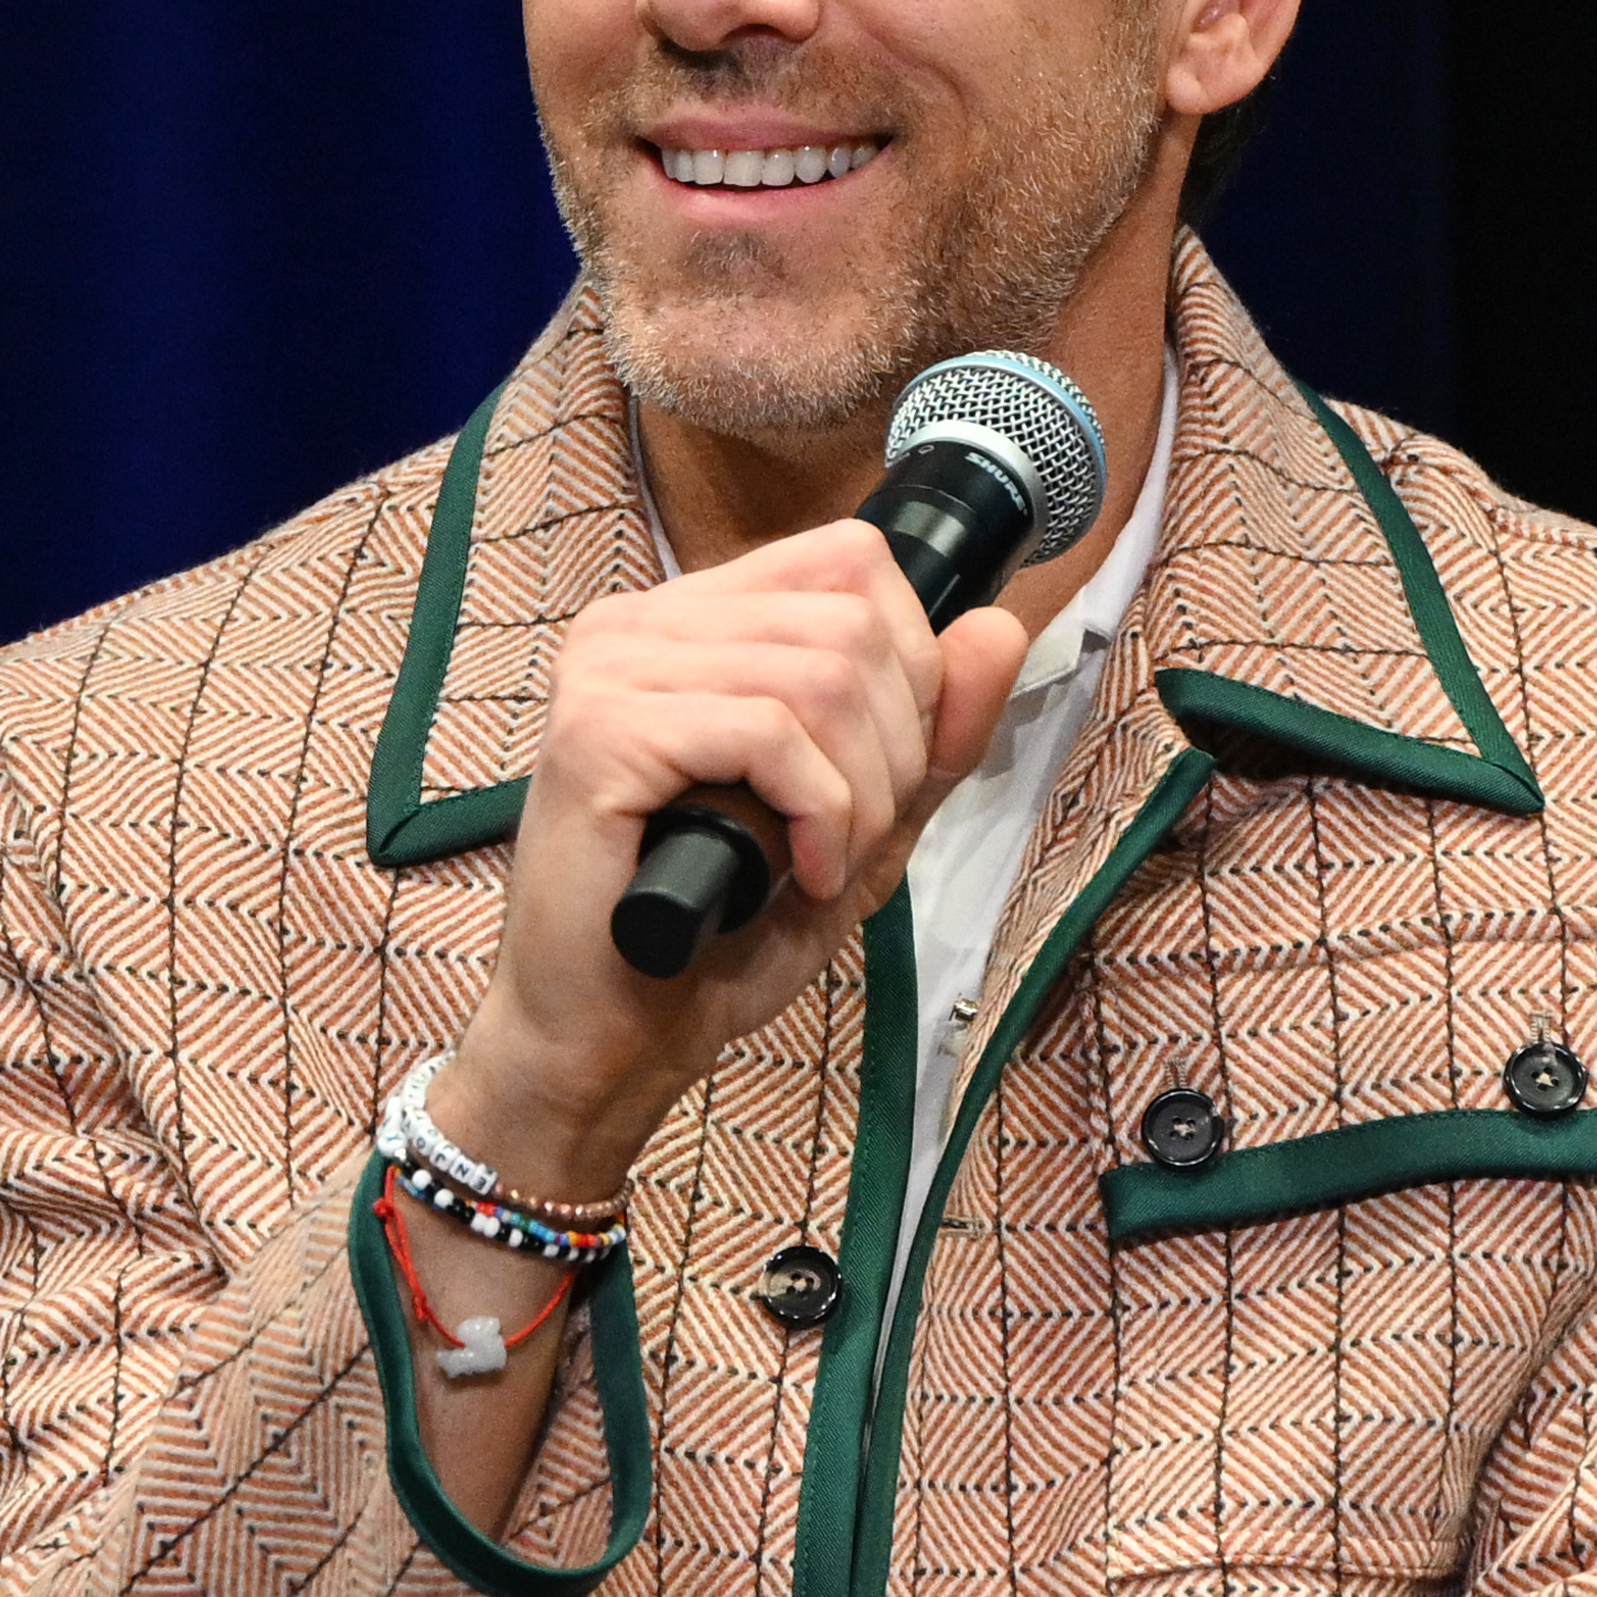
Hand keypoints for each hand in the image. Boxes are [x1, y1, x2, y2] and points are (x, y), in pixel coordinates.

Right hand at [447, 521, 1034, 1199]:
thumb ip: (933, 732)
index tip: (885, 771)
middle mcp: (638, 623)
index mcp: (690, 621)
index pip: (848, 558)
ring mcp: (609, 669)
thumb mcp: (862, 822)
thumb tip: (998, 627)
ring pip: (819, 675)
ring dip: (859, 793)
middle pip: (849, 620)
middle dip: (894, 747)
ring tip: (823, 864)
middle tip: (854, 839)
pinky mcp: (598, 732)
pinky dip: (816, 814)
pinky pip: (766, 732)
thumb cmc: (718, 935)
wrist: (613, 1039)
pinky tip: (794, 875)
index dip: (910, 664)